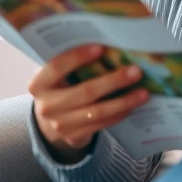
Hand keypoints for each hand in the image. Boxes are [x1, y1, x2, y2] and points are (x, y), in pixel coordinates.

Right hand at [29, 43, 149, 163]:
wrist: (51, 118)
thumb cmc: (61, 85)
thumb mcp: (59, 74)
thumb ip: (73, 62)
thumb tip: (110, 43)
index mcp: (38, 83)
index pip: (57, 67)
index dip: (77, 57)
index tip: (101, 47)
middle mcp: (46, 106)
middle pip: (84, 92)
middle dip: (113, 81)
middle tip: (136, 71)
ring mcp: (59, 125)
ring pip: (97, 112)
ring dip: (123, 101)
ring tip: (144, 93)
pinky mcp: (73, 137)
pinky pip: (101, 124)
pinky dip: (119, 113)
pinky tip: (133, 105)